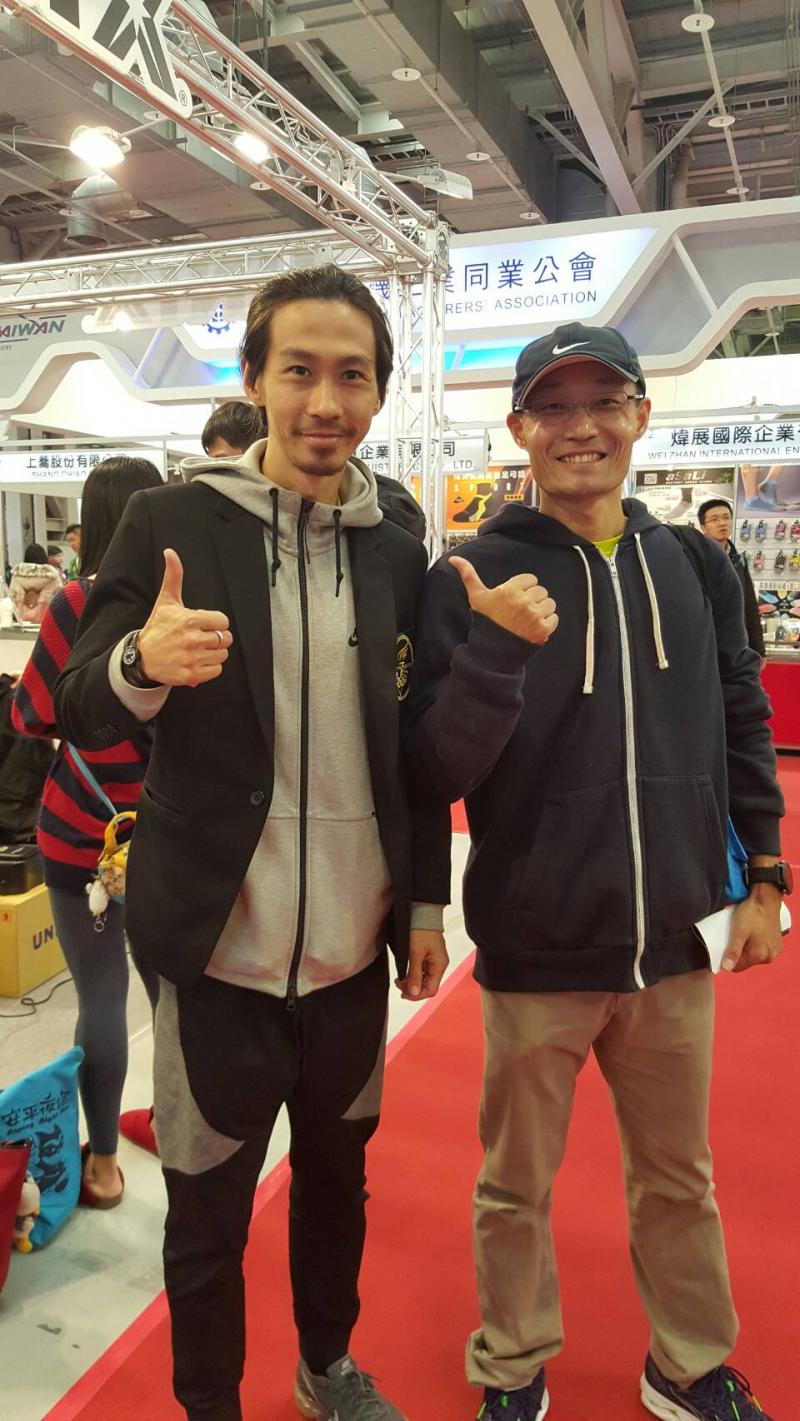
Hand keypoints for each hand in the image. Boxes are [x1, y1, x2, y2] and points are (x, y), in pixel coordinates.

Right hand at [139, 550, 232, 687]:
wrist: (143, 657)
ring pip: (222, 655)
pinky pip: (216, 671)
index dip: (216, 623)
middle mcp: (192, 640)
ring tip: (200, 649)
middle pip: (225, 639)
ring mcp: (192, 659)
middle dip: (216, 638)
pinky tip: (198, 661)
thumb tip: (170, 552)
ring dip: (214, 653)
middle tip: (203, 638)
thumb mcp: (166, 601)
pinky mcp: (191, 675)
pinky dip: (210, 668)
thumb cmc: (158, 628)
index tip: (205, 624)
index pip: (223, 621)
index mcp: (190, 620)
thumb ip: (173, 576)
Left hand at [395, 930, 448, 1000]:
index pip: (431, 990)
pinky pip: (422, 971)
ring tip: (399, 978)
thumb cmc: (421, 929)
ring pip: (423, 979)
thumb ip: (414, 974)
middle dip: (412, 988)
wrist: (422, 912)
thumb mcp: (414, 953)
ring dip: (411, 982)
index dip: (416, 995)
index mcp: (439, 965)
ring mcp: (434, 960)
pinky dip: (413, 974)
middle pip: (427, 986)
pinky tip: (404, 972)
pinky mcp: (428, 956)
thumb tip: (413, 993)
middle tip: (398, 984)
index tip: (403, 993)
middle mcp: (439, 965)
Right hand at [450, 557, 557, 645]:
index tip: (516, 598)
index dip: (524, 588)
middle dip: (533, 599)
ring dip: (542, 611)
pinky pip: (554, 618)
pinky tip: (534, 627)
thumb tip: (454, 559)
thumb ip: (468, 575)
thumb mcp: (476, 597)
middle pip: (541, 591)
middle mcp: (523, 601)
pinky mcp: (542, 629)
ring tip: (527, 619)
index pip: (530, 579)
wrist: (491, 649)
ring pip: (549, 603)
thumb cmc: (485, 621)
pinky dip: (547, 623)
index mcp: (510, 590)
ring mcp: (534, 615)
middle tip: (520, 611)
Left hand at [722, 885, 783, 971]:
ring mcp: (774, 950)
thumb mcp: (738, 932)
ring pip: (754, 955)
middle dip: (738, 952)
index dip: (728, 958)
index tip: (725, 946)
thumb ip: (733, 951)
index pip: (737, 967)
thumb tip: (726, 968)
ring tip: (743, 933)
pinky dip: (755, 943)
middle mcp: (769, 956)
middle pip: (746, 961)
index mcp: (759, 956)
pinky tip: (752, 932)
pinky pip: (761, 948)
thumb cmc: (752, 913)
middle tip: (734, 937)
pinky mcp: (776, 943)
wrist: (766, 898)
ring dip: (746, 947)